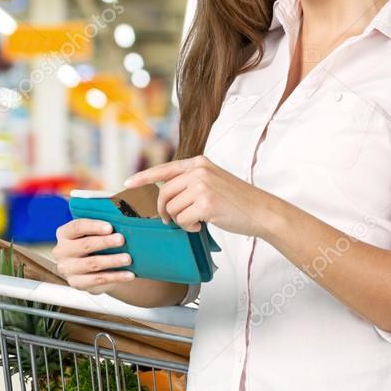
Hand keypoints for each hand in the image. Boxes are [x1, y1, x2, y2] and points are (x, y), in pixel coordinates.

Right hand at [52, 219, 135, 293]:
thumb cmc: (94, 245)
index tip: (110, 227)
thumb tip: (122, 224)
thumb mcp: (93, 234)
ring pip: (92, 264)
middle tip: (121, 240)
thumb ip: (102, 228)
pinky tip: (128, 274)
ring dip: (112, 260)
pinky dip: (115, 277)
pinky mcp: (77, 283)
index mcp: (64, 233)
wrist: (89, 269)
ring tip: (128, 258)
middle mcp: (62, 251)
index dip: (93, 226)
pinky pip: (98, 280)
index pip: (77, 227)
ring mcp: (68, 269)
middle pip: (85, 245)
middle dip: (105, 242)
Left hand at [123, 155, 282, 238]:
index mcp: (199, 163)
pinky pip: (182, 219)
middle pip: (163, 193)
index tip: (128, 183)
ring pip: (172, 207)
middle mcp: (199, 171)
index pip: (164, 169)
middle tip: (169, 220)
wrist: (261, 211)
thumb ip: (190, 182)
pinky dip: (187, 227)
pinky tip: (200, 226)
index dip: (143, 177)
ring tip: (194, 221)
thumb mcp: (213, 181)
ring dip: (179, 220)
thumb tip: (165, 195)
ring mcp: (202, 186)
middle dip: (163, 210)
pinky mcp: (206, 203)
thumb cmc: (237, 201)